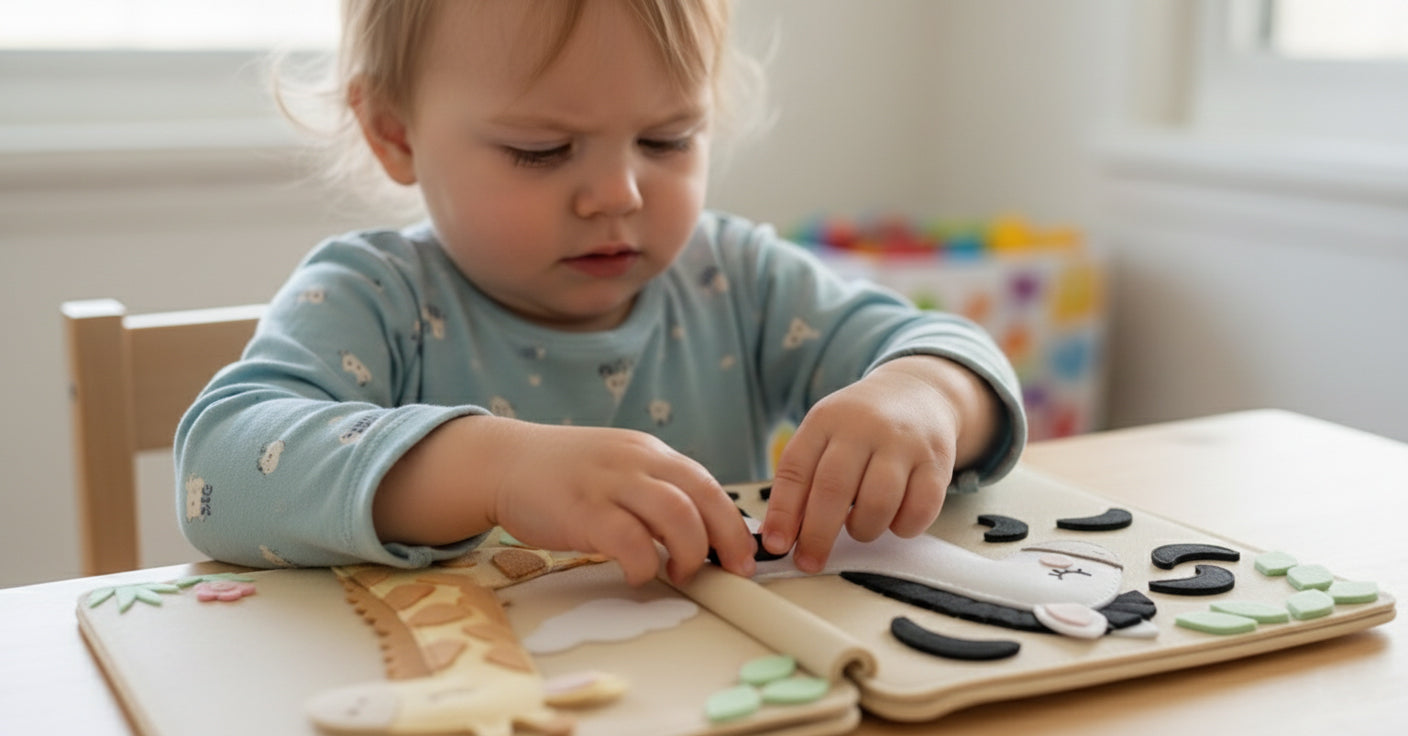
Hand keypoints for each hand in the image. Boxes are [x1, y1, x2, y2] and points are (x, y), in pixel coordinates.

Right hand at [490, 423, 756, 585]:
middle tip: (730, 571)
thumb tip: (698, 534)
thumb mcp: (617, 468)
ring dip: (690, 551)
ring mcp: (608, 482)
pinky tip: (638, 573)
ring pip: (675, 513)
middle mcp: (634, 460)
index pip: (706, 483)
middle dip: (726, 538)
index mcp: (649, 452)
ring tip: (682, 572)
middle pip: (700, 495)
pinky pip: (629, 539)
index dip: (733, 522)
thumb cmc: (563, 476)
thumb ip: (653, 491)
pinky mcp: (581, 510)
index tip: (744, 556)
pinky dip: (644, 563)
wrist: (502, 462)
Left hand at [758, 357, 995, 571]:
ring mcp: (903, 443)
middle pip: (834, 489)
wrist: (917, 392)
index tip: (775, 545)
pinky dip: (902, 528)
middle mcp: (863, 427)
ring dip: (863, 530)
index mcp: (825, 420)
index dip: (782, 512)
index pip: (795, 469)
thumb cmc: (860, 427)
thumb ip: (802, 479)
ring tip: (859, 527)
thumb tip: (779, 536)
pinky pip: (919, 511)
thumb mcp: (824, 434)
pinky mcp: (936, 462)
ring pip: (877, 504)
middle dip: (817, 535)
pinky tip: (894, 520)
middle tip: (810, 562)